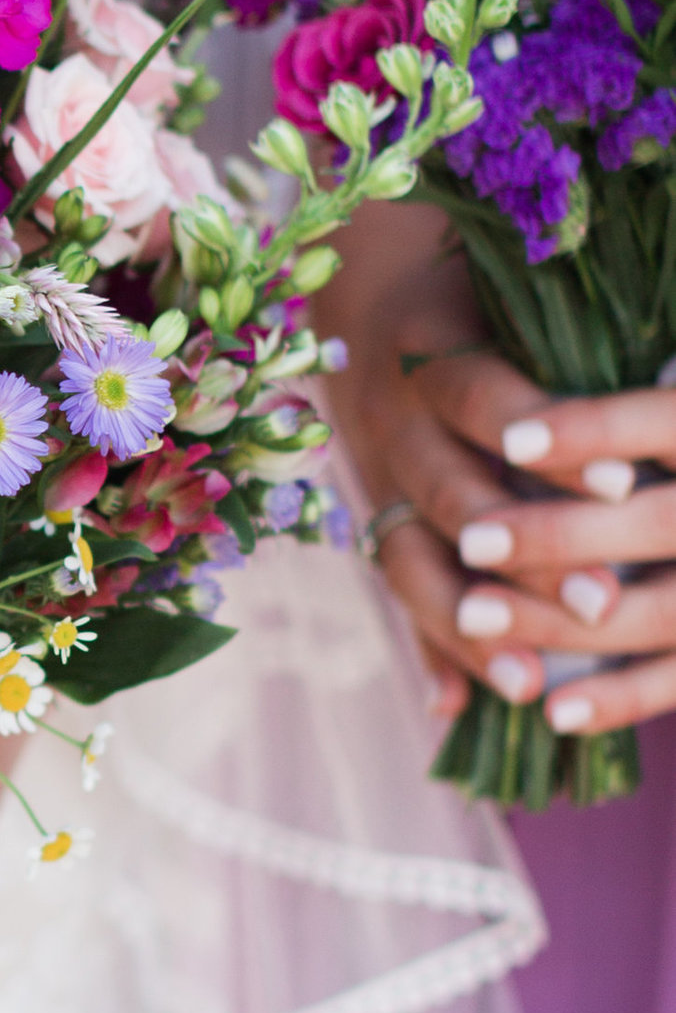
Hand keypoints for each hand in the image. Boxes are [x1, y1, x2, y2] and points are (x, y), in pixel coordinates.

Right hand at [328, 208, 675, 741]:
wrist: (365, 314)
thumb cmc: (477, 306)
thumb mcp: (513, 306)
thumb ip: (568, 348)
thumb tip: (649, 428)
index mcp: (431, 355)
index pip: (485, 397)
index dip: (548, 439)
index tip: (622, 482)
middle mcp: (392, 423)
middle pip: (448, 494)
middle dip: (524, 557)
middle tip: (604, 605)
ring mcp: (375, 482)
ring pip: (408, 561)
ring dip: (468, 628)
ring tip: (528, 686)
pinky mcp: (377, 526)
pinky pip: (399, 598)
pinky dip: (428, 651)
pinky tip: (455, 707)